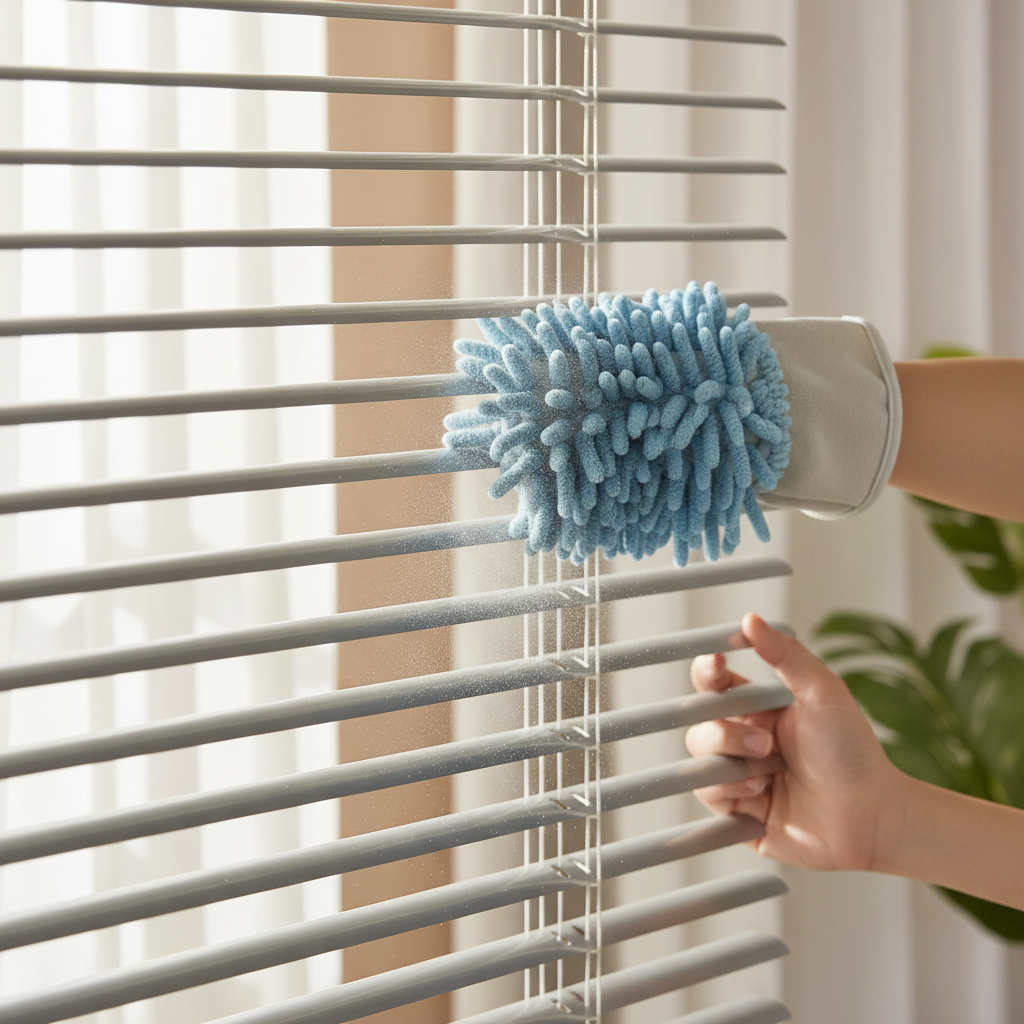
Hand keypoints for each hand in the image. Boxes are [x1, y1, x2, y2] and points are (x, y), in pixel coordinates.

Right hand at [685, 612, 904, 872]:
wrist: (870, 817)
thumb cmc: (853, 753)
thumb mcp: (823, 693)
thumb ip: (786, 654)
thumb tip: (750, 618)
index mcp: (761, 709)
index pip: (715, 683)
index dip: (708, 671)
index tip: (716, 665)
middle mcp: (744, 740)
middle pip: (700, 722)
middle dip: (728, 733)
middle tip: (768, 743)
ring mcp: (739, 775)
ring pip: (699, 757)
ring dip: (733, 762)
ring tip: (769, 774)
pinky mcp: (737, 812)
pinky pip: (707, 793)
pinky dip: (730, 791)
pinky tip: (762, 795)